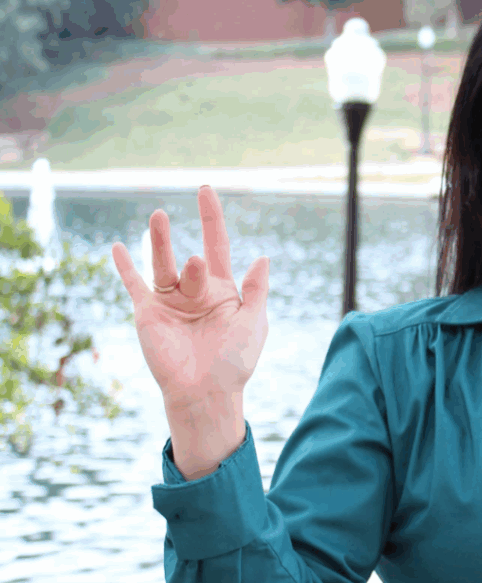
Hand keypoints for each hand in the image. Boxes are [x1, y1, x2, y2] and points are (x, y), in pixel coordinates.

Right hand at [111, 186, 269, 409]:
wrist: (206, 392)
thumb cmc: (235, 362)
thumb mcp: (254, 322)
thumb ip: (255, 290)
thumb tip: (262, 257)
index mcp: (223, 291)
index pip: (217, 245)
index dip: (212, 218)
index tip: (205, 190)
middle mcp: (195, 292)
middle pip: (191, 258)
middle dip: (188, 251)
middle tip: (187, 247)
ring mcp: (170, 301)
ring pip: (162, 264)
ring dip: (159, 242)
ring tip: (159, 218)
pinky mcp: (149, 313)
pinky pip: (135, 284)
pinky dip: (125, 267)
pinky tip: (118, 247)